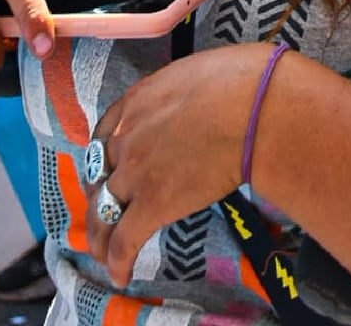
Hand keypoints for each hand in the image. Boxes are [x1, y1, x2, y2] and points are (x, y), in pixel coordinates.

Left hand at [87, 41, 288, 264]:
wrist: (252, 105)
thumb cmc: (242, 82)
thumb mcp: (200, 75)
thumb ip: (188, 95)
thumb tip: (208, 99)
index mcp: (135, 103)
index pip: (105, 137)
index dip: (103, 161)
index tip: (106, 174)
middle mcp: (126, 137)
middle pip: (99, 175)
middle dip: (97, 199)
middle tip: (101, 217)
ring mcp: (135, 171)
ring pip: (104, 209)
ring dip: (100, 236)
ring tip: (101, 254)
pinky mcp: (154, 203)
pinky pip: (126, 237)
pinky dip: (118, 260)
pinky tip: (119, 275)